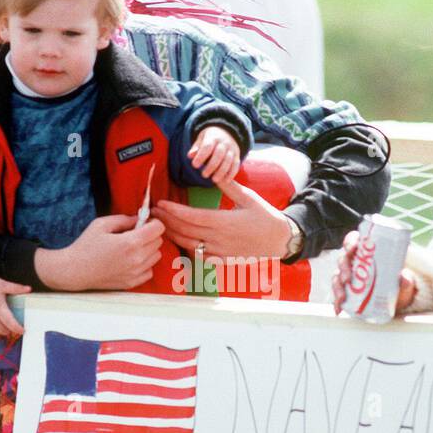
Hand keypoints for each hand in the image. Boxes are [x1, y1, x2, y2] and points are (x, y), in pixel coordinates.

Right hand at [0, 276, 31, 335]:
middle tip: (16, 330)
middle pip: (1, 329)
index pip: (9, 322)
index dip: (16, 328)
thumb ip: (16, 288)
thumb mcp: (3, 284)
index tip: (23, 331)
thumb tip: (29, 289)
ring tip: (7, 329)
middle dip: (10, 332)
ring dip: (1, 332)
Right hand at [36, 215, 164, 291]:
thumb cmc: (86, 245)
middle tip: (135, 234)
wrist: (74, 270)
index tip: (144, 222)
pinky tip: (131, 260)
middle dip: (150, 235)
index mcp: (131, 242)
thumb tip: (140, 219)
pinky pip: (149, 271)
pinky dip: (144, 264)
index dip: (153, 222)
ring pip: (156, 256)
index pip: (158, 228)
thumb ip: (124, 219)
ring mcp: (135, 273)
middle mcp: (137, 259)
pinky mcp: (132, 283)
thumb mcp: (102, 224)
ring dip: (148, 249)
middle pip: (159, 242)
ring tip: (132, 248)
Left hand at [153, 178, 293, 257]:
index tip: (160, 204)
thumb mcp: (248, 197)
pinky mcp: (223, 260)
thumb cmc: (265, 216)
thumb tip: (213, 173)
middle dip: (166, 222)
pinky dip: (186, 249)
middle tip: (152, 213)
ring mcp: (220, 251)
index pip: (192, 217)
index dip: (173, 211)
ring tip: (160, 226)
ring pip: (189, 245)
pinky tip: (178, 242)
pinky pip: (199, 257)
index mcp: (224, 222)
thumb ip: (228, 186)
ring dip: (172, 235)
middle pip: (185, 231)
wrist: (280, 240)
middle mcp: (219, 239)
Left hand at [188, 126, 241, 186]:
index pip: (207, 146)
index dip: (201, 156)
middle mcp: (224, 143)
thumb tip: (190, 156)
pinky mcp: (237, 156)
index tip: (194, 165)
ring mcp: (232, 149)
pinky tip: (225, 181)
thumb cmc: (210, 139)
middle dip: (211, 166)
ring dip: (221, 172)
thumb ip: (196, 148)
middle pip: (219, 154)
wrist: (227, 133)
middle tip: (204, 175)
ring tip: (214, 180)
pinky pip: (236, 165)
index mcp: (213, 137)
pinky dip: (231, 174)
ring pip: (228, 161)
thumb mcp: (202, 139)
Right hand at [332, 231, 417, 314]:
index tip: (353, 248)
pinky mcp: (348, 291)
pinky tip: (338, 309)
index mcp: (366, 252)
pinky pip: (338, 294)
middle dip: (343, 267)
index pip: (353, 241)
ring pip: (337, 277)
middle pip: (343, 259)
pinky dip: (336, 302)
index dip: (350, 242)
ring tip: (342, 296)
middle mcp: (355, 263)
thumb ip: (406, 279)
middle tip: (348, 277)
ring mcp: (349, 277)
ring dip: (337, 286)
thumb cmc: (399, 281)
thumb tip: (404, 278)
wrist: (398, 298)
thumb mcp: (404, 280)